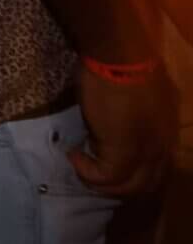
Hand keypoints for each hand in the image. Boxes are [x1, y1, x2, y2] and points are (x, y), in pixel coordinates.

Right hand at [71, 64, 176, 197]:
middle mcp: (164, 145)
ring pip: (130, 187)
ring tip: (81, 165)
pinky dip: (87, 173)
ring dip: (101, 184)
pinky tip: (74, 156)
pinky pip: (107, 178)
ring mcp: (147, 150)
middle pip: (148, 184)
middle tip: (93, 172)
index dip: (135, 174)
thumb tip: (120, 124)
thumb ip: (139, 115)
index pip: (160, 168)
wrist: (119, 56)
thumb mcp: (141, 94)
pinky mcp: (124, 151)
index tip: (106, 162)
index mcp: (169, 131)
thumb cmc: (125, 64)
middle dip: (119, 186)